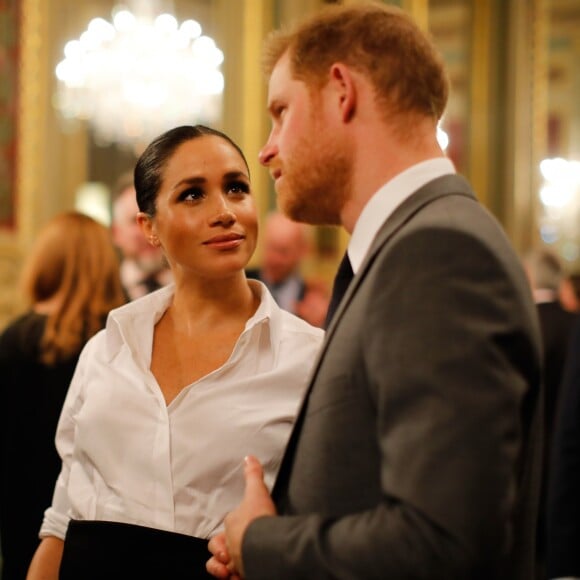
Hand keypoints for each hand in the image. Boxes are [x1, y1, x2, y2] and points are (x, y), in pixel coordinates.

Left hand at [206, 455, 276, 577]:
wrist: (264, 544)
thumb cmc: (259, 520)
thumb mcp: (257, 491)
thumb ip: (253, 474)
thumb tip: (248, 457)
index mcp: (232, 524)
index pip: (229, 524)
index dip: (234, 526)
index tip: (244, 525)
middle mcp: (230, 544)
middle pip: (221, 547)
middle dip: (223, 549)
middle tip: (232, 549)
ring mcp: (235, 561)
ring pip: (222, 566)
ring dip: (224, 567)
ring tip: (229, 567)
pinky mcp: (241, 575)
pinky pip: (232, 579)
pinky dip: (233, 578)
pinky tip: (237, 576)